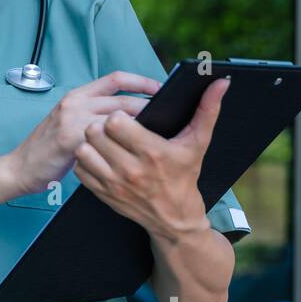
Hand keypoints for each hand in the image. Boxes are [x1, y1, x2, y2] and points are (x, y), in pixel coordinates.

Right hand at [4, 71, 159, 199]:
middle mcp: (75, 102)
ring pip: (118, 118)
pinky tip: (135, 152)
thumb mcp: (69, 123)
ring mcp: (72, 119)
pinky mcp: (70, 139)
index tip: (161, 88)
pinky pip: (105, 138)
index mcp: (77, 95)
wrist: (20, 167)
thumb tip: (128, 116)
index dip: (142, 81)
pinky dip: (123, 143)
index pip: (116, 78)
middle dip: (150, 107)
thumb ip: (93, 115)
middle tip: (169, 117)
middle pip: (123, 99)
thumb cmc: (48, 149)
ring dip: (140, 127)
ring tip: (158, 137)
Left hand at [73, 75, 229, 243]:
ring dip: (90, 143)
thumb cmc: (185, 175)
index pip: (115, 122)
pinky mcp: (102, 194)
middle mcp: (130, 169)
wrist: (175, 219)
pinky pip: (80, 169)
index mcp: (152, 152)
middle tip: (111, 128)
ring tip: (104, 142)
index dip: (118, 115)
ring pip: (83, 150)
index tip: (126, 118)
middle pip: (95, 133)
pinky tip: (99, 158)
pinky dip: (86, 161)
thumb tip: (220, 82)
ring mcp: (114, 184)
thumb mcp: (198, 143)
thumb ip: (208, 110)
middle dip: (102, 126)